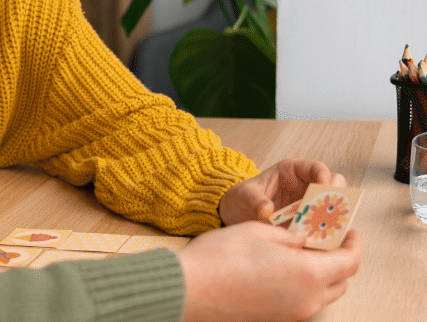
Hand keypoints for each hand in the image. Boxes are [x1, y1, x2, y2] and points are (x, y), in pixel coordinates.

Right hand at [178, 222, 360, 321]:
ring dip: (321, 273)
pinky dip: (303, 284)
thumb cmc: (220, 257)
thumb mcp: (259, 231)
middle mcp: (307, 298)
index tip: (349, 231)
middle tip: (325, 239)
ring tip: (302, 251)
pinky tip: (282, 267)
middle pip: (341, 281)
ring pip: (322, 293)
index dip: (353, 244)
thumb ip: (290, 235)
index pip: (349, 261)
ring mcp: (292, 312)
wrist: (190, 288)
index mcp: (309, 273)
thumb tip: (304, 239)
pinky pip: (302, 301)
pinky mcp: (276, 318)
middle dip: (339, 258)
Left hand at [219, 159, 345, 224]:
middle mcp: (305, 188)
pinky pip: (325, 228)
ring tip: (329, 226)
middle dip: (336, 196)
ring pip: (334, 209)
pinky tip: (323, 241)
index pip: (316, 168)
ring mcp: (310, 208)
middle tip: (332, 208)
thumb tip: (267, 210)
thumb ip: (254, 200)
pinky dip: (327, 233)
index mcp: (291, 172)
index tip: (324, 186)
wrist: (235, 218)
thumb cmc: (241, 200)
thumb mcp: (243, 196)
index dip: (324, 175)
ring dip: (335, 217)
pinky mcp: (309, 226)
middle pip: (334, 187)